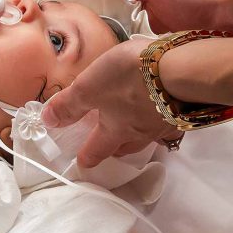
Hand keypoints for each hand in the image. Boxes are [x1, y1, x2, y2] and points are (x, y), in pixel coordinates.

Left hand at [41, 38, 182, 166]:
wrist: (185, 68)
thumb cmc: (131, 78)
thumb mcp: (90, 87)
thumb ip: (69, 104)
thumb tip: (47, 122)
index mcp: (116, 131)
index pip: (96, 151)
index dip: (86, 158)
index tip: (81, 164)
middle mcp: (141, 133)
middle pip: (125, 148)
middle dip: (113, 148)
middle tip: (106, 144)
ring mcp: (165, 123)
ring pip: (146, 135)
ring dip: (137, 133)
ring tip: (132, 125)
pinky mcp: (184, 110)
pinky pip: (166, 119)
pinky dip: (158, 116)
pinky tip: (160, 106)